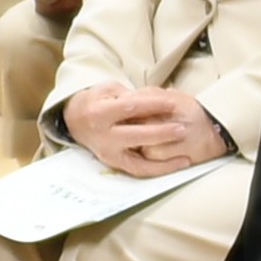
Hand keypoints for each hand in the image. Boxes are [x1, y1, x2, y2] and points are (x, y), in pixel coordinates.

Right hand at [64, 83, 226, 177]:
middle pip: (136, 136)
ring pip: (139, 161)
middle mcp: (104, 136)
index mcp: (100, 113)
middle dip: (161, 133)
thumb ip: (130, 95)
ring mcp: (109, 153)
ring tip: (185, 156)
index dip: (153, 105)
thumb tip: (154, 100)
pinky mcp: (114, 164)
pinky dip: (159, 169)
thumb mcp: (109, 90)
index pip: (130, 108)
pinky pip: (139, 170)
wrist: (75, 121)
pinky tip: (177, 165)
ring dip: (164, 160)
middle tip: (183, 129)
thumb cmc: (97, 101)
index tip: (173, 102)